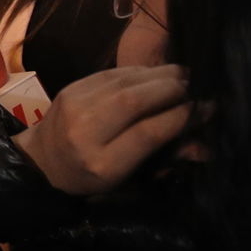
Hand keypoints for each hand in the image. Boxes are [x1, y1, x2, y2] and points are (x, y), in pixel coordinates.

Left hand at [13, 65, 190, 194]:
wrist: (43, 161)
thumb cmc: (91, 177)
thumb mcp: (128, 178)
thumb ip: (165, 158)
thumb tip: (207, 145)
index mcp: (102, 163)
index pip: (148, 133)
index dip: (181, 117)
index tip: (207, 107)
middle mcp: (85, 132)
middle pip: (134, 101)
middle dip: (172, 88)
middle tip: (199, 84)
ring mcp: (74, 105)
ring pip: (124, 83)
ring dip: (159, 75)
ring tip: (184, 75)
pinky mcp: (71, 88)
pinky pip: (111, 74)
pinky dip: (139, 72)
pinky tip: (157, 73)